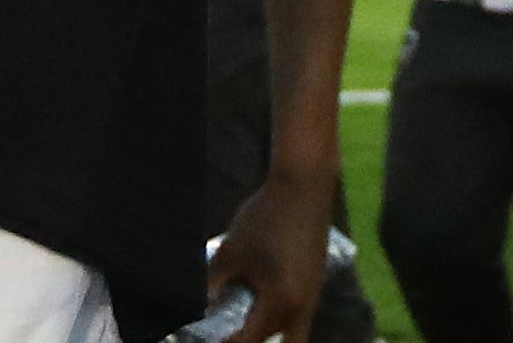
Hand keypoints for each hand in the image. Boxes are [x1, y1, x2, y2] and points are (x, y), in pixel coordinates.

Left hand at [204, 165, 334, 342]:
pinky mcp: (315, 285)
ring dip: (265, 331)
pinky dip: (276, 318)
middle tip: (228, 332)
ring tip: (239, 317)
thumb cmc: (265, 217)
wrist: (304, 187)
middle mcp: (302, 309)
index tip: (204, 336)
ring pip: (291, 334)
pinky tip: (256, 299)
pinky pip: (297, 317)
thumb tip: (197, 307)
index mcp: (281, 304)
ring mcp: (313, 298)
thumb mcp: (230, 252)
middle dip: (250, 341)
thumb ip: (211, 284)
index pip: (248, 341)